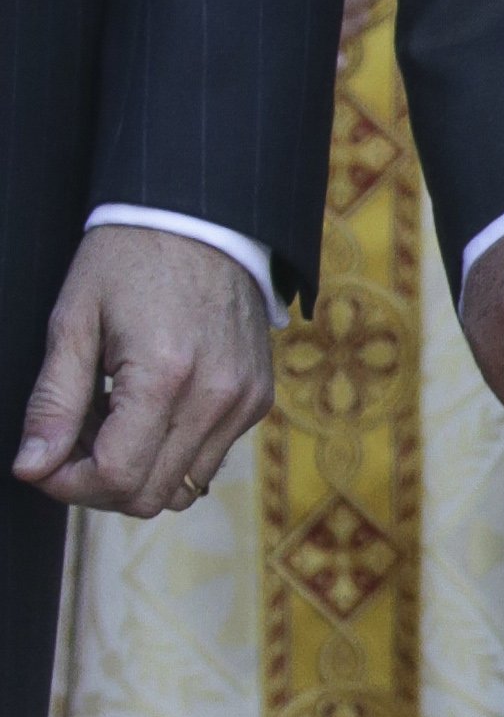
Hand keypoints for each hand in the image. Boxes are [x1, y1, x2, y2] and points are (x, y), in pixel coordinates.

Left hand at [14, 226, 273, 515]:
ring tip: (113, 419)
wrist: (203, 220)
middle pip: (149, 496)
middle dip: (99, 483)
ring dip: (137, 470)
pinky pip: (208, 459)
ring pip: (181, 488)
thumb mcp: (74, 320)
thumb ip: (54, 400)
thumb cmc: (129, 260)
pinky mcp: (257, 400)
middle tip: (74, 438)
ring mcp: (243, 403)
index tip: (44, 461)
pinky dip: (171, 451)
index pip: (116, 477)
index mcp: (165, 376)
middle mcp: (214, 399)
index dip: (68, 484)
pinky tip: (150, 408)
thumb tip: (32, 467)